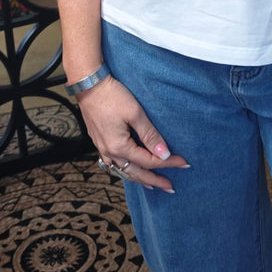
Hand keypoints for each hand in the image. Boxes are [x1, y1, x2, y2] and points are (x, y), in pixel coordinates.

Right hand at [77, 75, 188, 192]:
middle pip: (136, 173)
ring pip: (123, 171)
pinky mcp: (100, 141)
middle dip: (154, 180)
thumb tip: (163, 154)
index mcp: (119, 147)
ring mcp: (102, 148)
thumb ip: (150, 135)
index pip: (149, 161)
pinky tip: (129, 169)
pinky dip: (125, 170)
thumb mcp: (135, 113)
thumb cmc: (112, 96)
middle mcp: (109, 152)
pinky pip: (114, 164)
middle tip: (170, 187)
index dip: (167, 163)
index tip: (183, 163)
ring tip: (152, 184)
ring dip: (139, 178)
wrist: (89, 84)